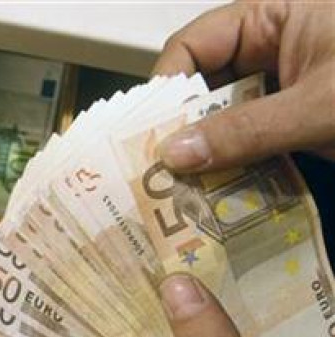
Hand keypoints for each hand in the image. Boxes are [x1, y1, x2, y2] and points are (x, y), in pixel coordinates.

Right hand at [153, 0, 334, 171]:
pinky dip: (236, 165)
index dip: (166, 87)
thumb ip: (248, 129)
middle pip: (203, 86)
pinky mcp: (296, 121)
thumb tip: (178, 152)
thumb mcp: (317, 106)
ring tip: (187, 186)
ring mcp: (285, 86)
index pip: (193, 45)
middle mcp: (272, 49)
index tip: (148, 131)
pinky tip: (222, 189)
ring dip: (209, 153)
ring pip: (224, 119)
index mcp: (272, 18)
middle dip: (183, 127)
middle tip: (162, 167)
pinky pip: (250, 141)